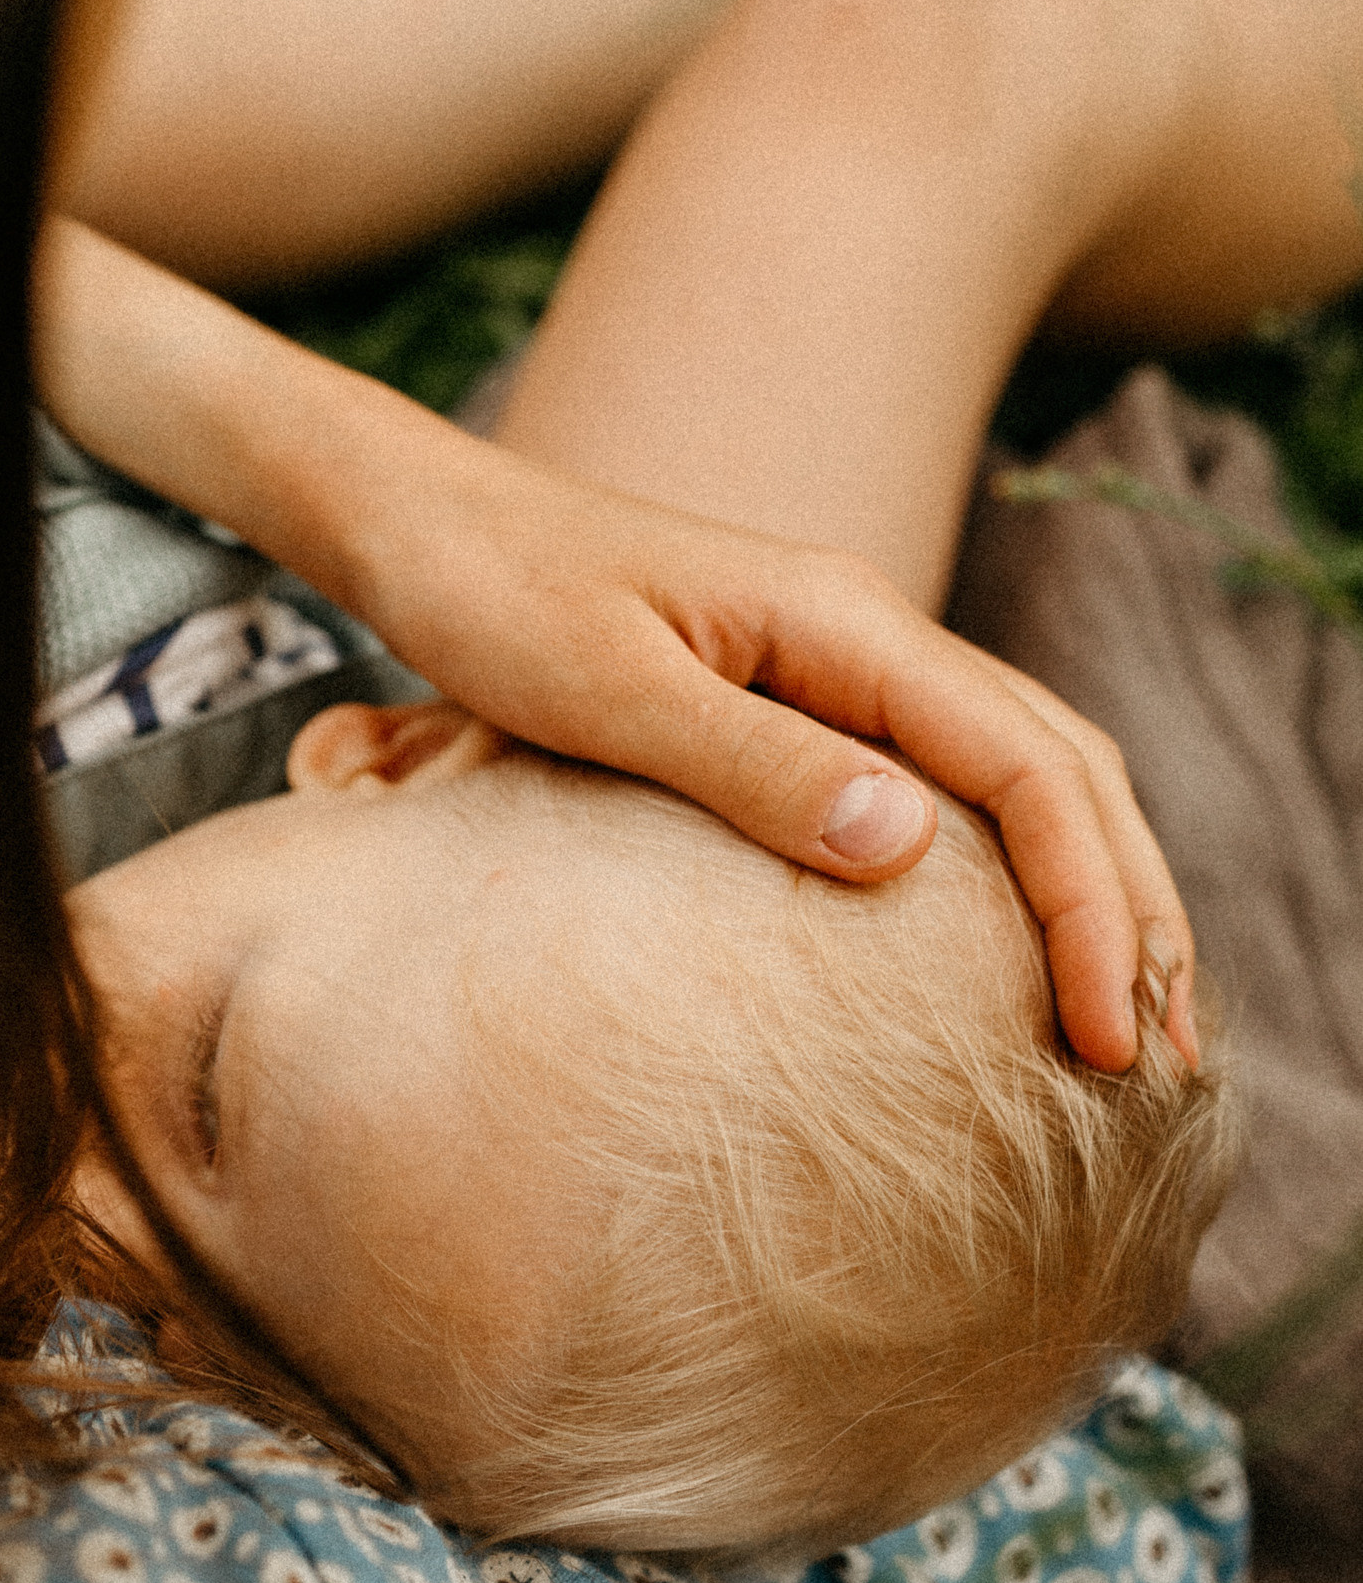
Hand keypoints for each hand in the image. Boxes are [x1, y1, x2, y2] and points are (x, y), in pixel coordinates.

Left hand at [34, 222, 1194, 1071]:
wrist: (418, 521)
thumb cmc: (486, 595)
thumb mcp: (602, 689)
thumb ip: (746, 764)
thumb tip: (909, 847)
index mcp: (841, 623)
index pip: (1025, 769)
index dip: (1088, 906)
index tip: (1110, 1034)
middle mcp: (867, 632)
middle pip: (1062, 767)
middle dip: (1133, 909)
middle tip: (1164, 1060)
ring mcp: (839, 661)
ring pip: (1024, 769)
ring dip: (1091, 887)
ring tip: (1128, 1016)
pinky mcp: (799, 695)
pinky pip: (953, 777)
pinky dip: (1014, 862)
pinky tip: (1013, 943)